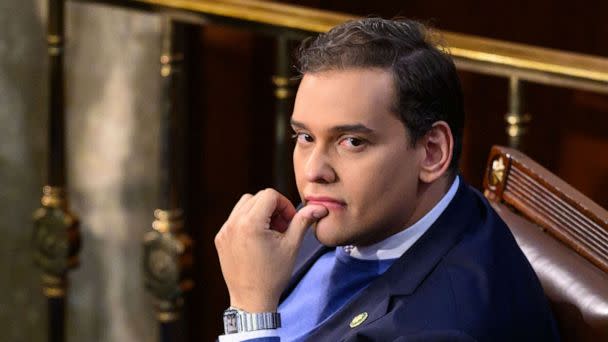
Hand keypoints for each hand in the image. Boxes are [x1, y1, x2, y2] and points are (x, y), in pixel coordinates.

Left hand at [215, 188, 327, 311]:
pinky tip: (257, 239)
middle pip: (256, 197)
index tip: (290, 221)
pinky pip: (234, 218)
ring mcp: (224, 231)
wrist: (252, 300)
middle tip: (282, 227)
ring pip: (243, 204)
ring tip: (269, 232)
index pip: (269, 195)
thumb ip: (302, 221)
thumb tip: (319, 208)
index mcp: (251, 223)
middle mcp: (233, 223)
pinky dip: (247, 221)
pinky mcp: (220, 238)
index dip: (284, 205)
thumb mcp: (291, 246)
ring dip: (259, 211)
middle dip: (272, 207)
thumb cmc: (273, 275)